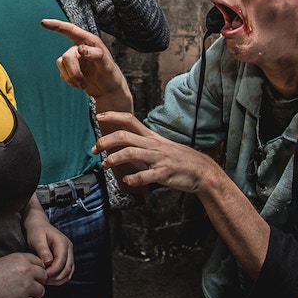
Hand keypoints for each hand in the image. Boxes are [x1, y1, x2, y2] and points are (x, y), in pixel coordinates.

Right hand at [0, 252, 47, 297]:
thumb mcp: (4, 262)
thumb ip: (20, 264)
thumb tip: (32, 271)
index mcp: (21, 259)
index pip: (39, 263)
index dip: (36, 270)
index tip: (31, 275)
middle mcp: (26, 272)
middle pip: (43, 276)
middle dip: (37, 281)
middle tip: (26, 286)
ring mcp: (25, 288)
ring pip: (41, 291)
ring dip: (33, 294)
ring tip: (20, 295)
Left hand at [22, 198, 73, 285]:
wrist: (39, 226)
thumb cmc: (36, 231)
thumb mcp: (37, 239)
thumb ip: (43, 250)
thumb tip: (48, 262)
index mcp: (62, 243)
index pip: (61, 261)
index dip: (52, 271)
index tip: (42, 275)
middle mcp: (69, 248)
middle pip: (67, 269)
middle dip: (55, 278)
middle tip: (42, 280)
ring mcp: (69, 254)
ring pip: (68, 273)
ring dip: (58, 280)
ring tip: (45, 280)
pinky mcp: (67, 259)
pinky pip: (67, 272)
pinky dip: (60, 278)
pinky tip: (49, 279)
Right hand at [40, 19, 131, 112]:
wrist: (108, 91)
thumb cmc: (111, 76)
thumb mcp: (107, 66)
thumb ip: (96, 55)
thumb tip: (81, 49)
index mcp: (89, 41)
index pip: (71, 30)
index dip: (56, 25)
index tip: (43, 22)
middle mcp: (79, 47)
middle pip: (66, 56)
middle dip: (73, 72)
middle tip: (83, 84)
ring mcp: (73, 58)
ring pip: (61, 64)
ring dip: (72, 77)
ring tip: (83, 85)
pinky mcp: (69, 69)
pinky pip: (62, 73)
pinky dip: (70, 81)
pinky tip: (80, 84)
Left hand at [93, 111, 218, 193]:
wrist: (202, 171)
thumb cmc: (179, 159)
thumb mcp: (160, 146)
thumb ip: (143, 144)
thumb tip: (123, 145)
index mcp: (151, 137)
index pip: (130, 120)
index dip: (113, 116)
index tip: (98, 116)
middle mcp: (153, 145)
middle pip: (125, 136)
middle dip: (106, 141)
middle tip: (95, 149)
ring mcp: (159, 158)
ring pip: (132, 153)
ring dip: (115, 158)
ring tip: (105, 164)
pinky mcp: (165, 173)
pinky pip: (146, 175)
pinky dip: (134, 178)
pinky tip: (126, 181)